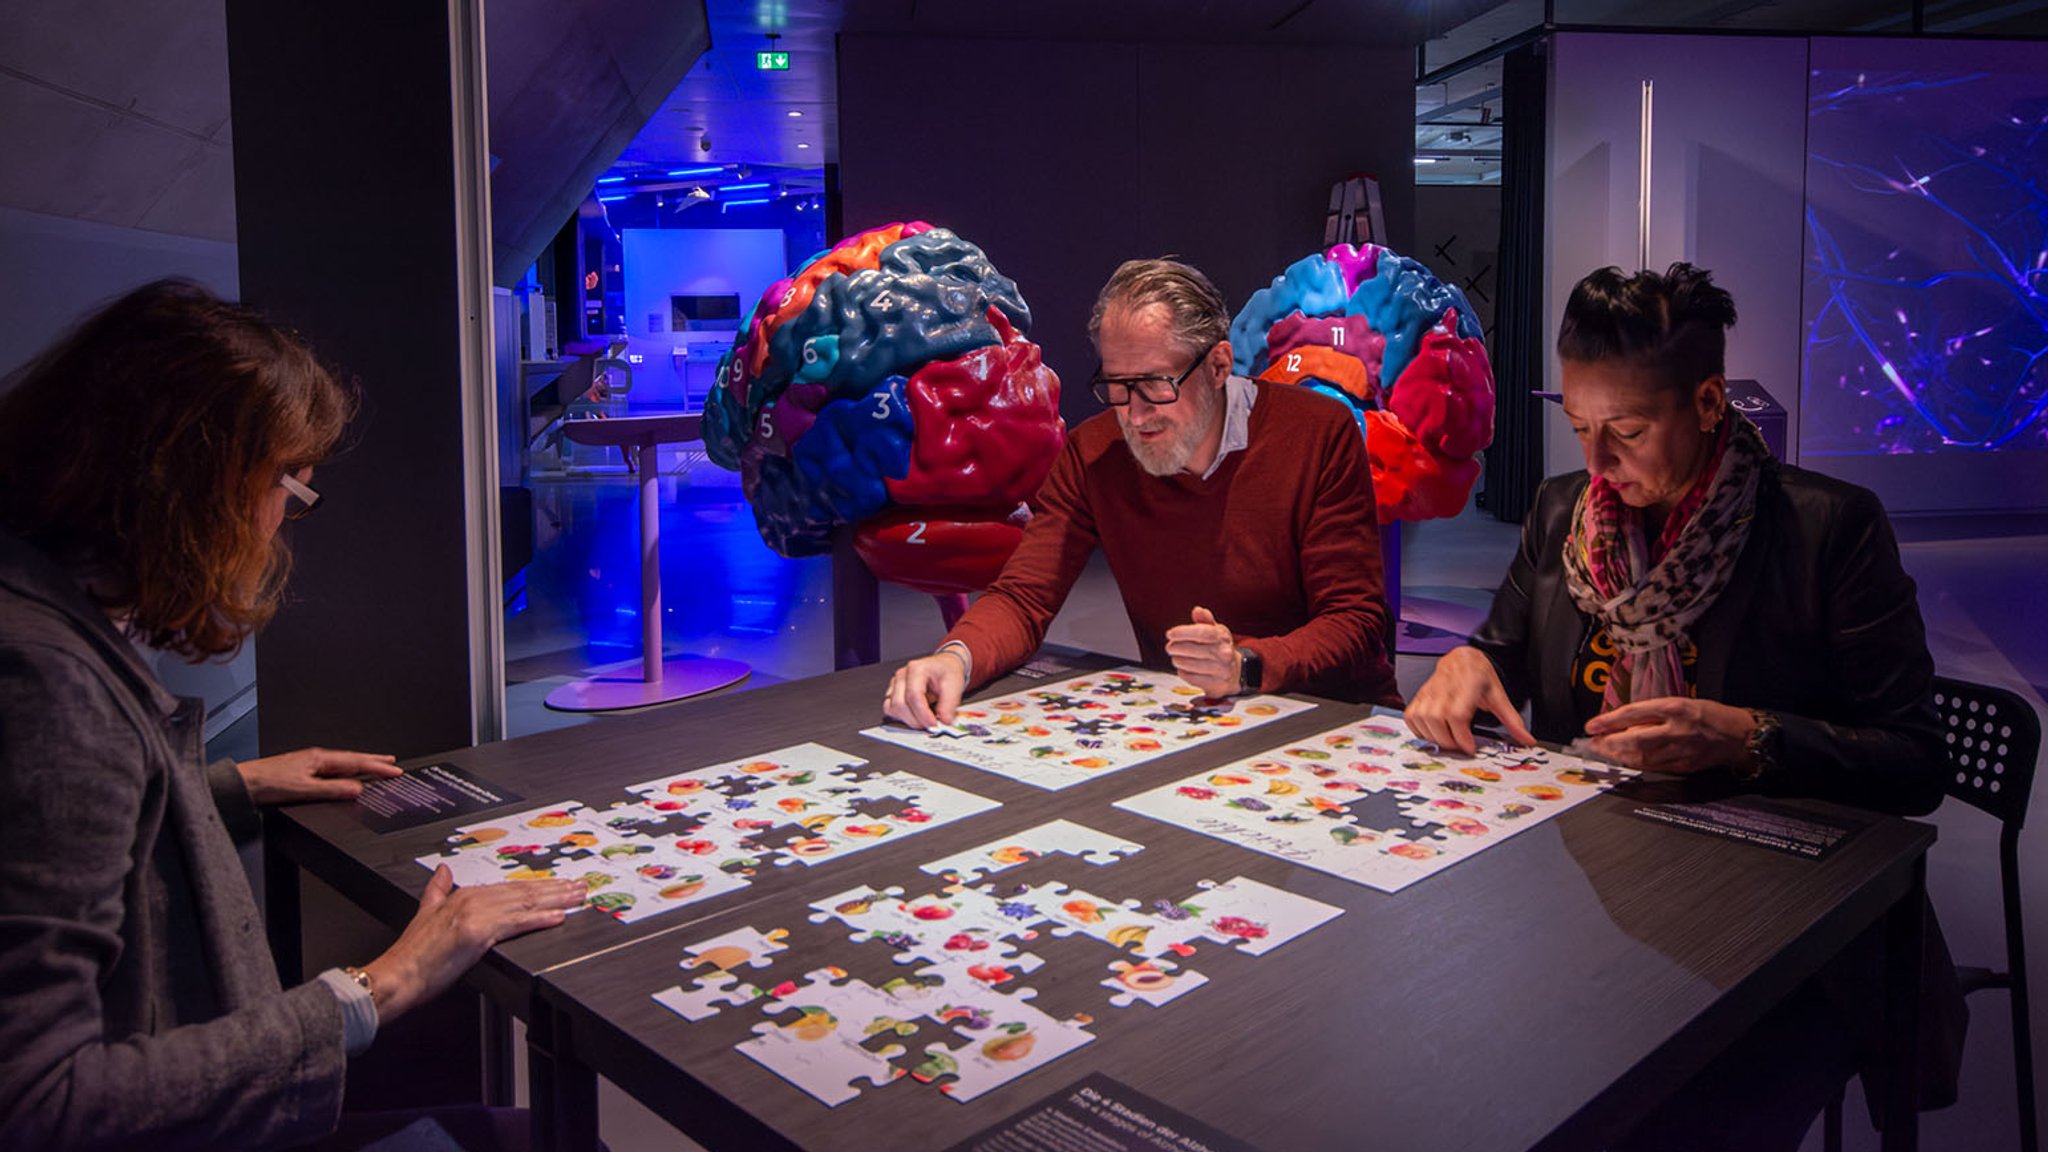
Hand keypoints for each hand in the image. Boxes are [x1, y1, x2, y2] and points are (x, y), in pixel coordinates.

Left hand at [237, 747, 401, 804]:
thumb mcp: (303, 789)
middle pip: (352, 759)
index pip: (356, 762)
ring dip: (361, 764)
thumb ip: (331, 789)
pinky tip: (346, 775)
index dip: (377, 767)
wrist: (242, 784)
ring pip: (343, 763)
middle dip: (374, 761)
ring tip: (375, 766)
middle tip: (392, 762)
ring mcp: (309, 763)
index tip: (394, 770)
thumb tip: (357, 789)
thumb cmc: (266, 783)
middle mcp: (316, 758)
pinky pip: (333, 769)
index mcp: (319, 759)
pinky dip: (347, 770)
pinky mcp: (303, 770)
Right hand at [361, 865, 584, 1021]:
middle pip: (522, 892)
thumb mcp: (424, 912)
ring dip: (556, 899)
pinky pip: (516, 923)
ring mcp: (476, 915)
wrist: (396, 976)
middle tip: (581, 886)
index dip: (537, 886)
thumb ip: (437, 890)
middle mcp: (472, 900)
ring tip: (578, 897)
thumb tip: (442, 869)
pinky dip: (539, 918)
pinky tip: (558, 916)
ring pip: (524, 904)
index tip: (558, 884)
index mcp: (463, 895)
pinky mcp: (478, 933)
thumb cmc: (411, 955)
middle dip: (555, 889)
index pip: (510, 888)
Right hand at [884, 651, 966, 728]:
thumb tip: (945, 721)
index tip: (933, 724)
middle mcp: (903, 675)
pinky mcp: (894, 692)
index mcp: (917, 669)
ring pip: (892, 708)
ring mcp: (896, 684)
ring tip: (924, 721)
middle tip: (931, 725)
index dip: (923, 714)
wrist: (944, 666)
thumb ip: (949, 704)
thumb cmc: (947, 671)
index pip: (914, 695)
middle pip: (900, 704)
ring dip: (908, 720)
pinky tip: (915, 717)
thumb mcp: (955, 685)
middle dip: (915, 720)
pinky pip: (890, 709)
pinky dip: (902, 717)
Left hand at [1166, 606, 1238, 697]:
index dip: (1183, 632)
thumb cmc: (1219, 648)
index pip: (1202, 632)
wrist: (1235, 671)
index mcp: (1222, 637)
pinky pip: (1192, 678)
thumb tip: (1198, 610)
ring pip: (1190, 665)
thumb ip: (1204, 620)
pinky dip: (1184, 673)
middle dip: (1176, 647)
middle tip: (1170, 647)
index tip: (1170, 633)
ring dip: (1178, 661)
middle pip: (1193, 649)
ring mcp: (1221, 670)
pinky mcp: (1216, 684)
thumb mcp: (1215, 630)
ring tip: (1176, 658)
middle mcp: (1224, 653)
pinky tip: (1183, 669)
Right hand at [1404, 646, 1536, 753]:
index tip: (1469, 747)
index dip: (1460, 734)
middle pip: (1436, 718)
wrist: (1463, 658)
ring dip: (1432, 736)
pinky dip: (1418, 729)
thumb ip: (1512, 720)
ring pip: (1421, 717)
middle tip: (1460, 747)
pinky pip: (1411, 715)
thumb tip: (1527, 740)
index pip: (1456, 713)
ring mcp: (1429, 689)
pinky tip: (1432, 733)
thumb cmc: (1480, 675)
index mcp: (1468, 683)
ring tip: (1448, 741)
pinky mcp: (1420, 694)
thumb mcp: (1500, 695)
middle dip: (1447, 739)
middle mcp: (1446, 684)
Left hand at [1581, 697, 1754, 773]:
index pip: (1634, 713)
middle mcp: (1677, 729)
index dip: (1609, 721)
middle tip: (1594, 743)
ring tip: (1606, 752)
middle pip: (1635, 739)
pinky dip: (1636, 763)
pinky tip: (1626, 760)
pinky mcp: (1685, 766)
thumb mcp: (1679, 704)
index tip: (1592, 726)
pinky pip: (1654, 767)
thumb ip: (1652, 714)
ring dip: (1619, 755)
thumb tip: (1622, 724)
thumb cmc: (1707, 715)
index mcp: (1675, 708)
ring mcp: (1682, 750)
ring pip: (1642, 756)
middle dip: (1610, 743)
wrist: (1738, 735)